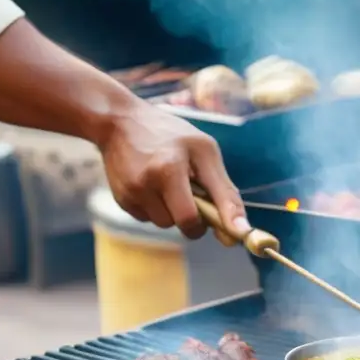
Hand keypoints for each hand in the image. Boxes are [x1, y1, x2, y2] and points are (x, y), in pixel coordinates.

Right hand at [97, 101, 248, 239]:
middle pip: (181, 224)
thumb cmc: (171, 134)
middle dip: (194, 218)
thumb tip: (241, 229)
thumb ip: (223, 191)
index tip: (229, 237)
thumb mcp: (205, 151)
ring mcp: (130, 193)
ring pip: (164, 223)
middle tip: (196, 196)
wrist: (119, 121)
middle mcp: (146, 183)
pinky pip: (148, 218)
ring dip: (173, 211)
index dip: (212, 227)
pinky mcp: (120, 199)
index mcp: (169, 169)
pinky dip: (156, 208)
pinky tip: (153, 185)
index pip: (192, 218)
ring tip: (170, 183)